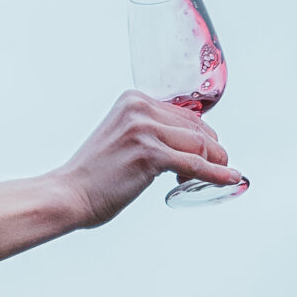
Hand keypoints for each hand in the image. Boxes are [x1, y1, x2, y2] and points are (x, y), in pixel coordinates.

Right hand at [54, 90, 245, 226]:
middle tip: (218, 166)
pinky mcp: (150, 155)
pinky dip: (216, 174)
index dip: (201, 135)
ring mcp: (145, 130)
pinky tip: (229, 179)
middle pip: (196, 126)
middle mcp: (139, 109)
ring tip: (221, 175)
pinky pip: (195, 164)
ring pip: (199, 144)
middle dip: (213, 148)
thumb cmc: (91, 176)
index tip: (206, 153)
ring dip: (216, 162)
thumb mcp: (119, 139)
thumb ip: (144, 133)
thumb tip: (179, 147)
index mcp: (133, 100)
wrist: (66, 195)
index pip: (184, 113)